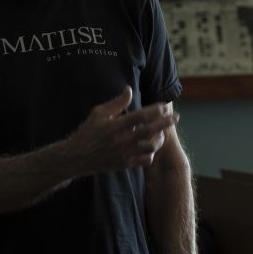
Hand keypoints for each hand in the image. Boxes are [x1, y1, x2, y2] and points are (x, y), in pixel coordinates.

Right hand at [64, 87, 178, 175]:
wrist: (76, 157)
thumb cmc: (87, 132)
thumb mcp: (98, 113)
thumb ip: (116, 103)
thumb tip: (129, 89)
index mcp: (116, 126)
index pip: (142, 116)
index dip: (155, 111)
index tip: (164, 107)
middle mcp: (122, 140)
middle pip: (151, 131)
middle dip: (166, 123)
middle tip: (176, 117)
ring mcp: (125, 154)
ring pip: (151, 147)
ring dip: (159, 139)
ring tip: (162, 133)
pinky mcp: (125, 165)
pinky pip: (145, 160)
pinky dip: (150, 154)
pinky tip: (149, 147)